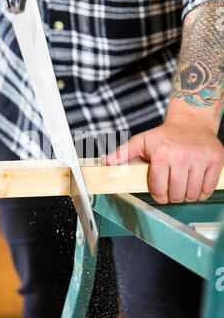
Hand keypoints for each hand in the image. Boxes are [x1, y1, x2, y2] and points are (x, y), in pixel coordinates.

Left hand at [103, 121, 223, 203]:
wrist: (192, 121)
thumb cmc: (165, 134)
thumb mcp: (142, 141)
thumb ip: (123, 153)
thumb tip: (106, 163)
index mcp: (162, 154)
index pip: (158, 188)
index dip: (158, 195)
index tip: (160, 192)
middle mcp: (182, 156)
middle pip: (176, 194)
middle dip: (171, 196)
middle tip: (171, 190)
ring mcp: (201, 159)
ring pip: (192, 194)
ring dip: (186, 196)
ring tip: (182, 187)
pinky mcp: (216, 160)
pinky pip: (208, 188)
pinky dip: (201, 192)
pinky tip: (195, 185)